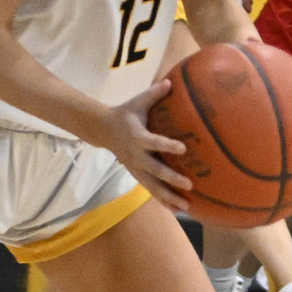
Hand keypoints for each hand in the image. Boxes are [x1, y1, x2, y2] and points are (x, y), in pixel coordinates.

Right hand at [83, 78, 193, 212]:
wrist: (102, 129)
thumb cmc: (125, 113)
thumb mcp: (137, 101)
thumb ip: (154, 93)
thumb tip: (170, 81)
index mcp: (137, 136)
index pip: (153, 142)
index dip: (167, 145)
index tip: (183, 149)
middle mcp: (136, 155)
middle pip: (154, 170)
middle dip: (171, 179)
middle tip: (189, 184)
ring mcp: (135, 168)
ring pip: (152, 186)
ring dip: (169, 197)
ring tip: (187, 207)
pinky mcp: (136, 174)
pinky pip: (150, 190)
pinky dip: (163, 200)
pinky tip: (177, 210)